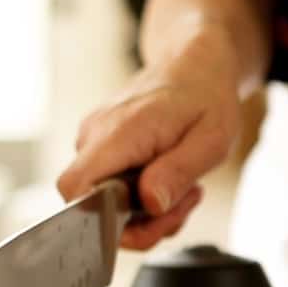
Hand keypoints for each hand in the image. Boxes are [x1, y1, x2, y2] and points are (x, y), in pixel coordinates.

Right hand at [56, 26, 241, 249]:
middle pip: (91, 205)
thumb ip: (178, 172)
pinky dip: (139, 196)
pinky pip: (109, 188)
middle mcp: (95, 135)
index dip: (98, 217)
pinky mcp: (98, 147)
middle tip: (183, 202)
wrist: (193, 65)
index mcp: (120, 131)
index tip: (145, 216)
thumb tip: (150, 204)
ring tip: (182, 185)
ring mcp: (93, 140)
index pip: (75, 186)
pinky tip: (166, 177)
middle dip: (140, 221)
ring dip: (145, 210)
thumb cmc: (206, 97)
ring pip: (103, 201)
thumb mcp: (212, 139)